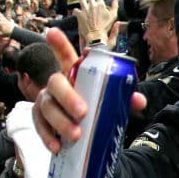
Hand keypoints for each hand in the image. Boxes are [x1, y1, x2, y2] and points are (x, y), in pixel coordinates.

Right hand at [34, 29, 146, 153]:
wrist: (84, 132)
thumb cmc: (96, 109)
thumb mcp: (111, 102)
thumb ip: (125, 98)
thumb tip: (139, 100)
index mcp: (74, 75)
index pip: (66, 56)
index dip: (59, 44)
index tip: (52, 31)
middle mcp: (57, 85)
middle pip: (55, 83)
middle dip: (67, 96)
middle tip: (82, 112)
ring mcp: (45, 101)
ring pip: (46, 106)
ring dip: (59, 121)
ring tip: (75, 136)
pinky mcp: (40, 120)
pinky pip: (40, 127)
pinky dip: (48, 137)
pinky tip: (57, 146)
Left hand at [73, 0, 120, 45]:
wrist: (96, 35)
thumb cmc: (105, 27)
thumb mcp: (113, 16)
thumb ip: (115, 6)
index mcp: (100, 5)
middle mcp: (92, 6)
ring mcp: (85, 10)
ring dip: (82, 0)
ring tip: (83, 2)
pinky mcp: (79, 15)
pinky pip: (75, 10)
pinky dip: (76, 11)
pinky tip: (78, 12)